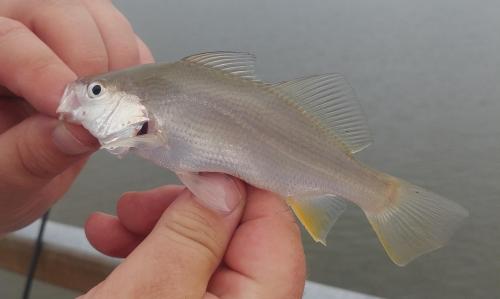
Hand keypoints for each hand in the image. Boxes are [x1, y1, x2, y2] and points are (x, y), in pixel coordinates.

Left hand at [0, 0, 153, 233]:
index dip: (41, 69)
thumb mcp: (3, 180)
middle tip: (96, 113)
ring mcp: (55, 36)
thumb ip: (32, 154)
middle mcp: (16, 32)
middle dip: (89, 62)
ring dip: (118, 65)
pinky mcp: (89, 50)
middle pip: (62, 13)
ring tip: (110, 111)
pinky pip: (124, 40)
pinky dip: (135, 72)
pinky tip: (124, 103)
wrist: (12, 178)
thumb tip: (82, 130)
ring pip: (100, 19)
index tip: (67, 109)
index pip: (8, 37)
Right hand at [84, 174, 305, 298]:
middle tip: (144, 201)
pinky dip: (152, 254)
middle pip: (238, 237)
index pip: (275, 226)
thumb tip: (224, 185)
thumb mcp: (150, 295)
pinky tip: (117, 244)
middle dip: (187, 210)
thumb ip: (192, 235)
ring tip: (116, 223)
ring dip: (160, 229)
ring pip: (205, 252)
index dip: (238, 185)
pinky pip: (185, 275)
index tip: (200, 162)